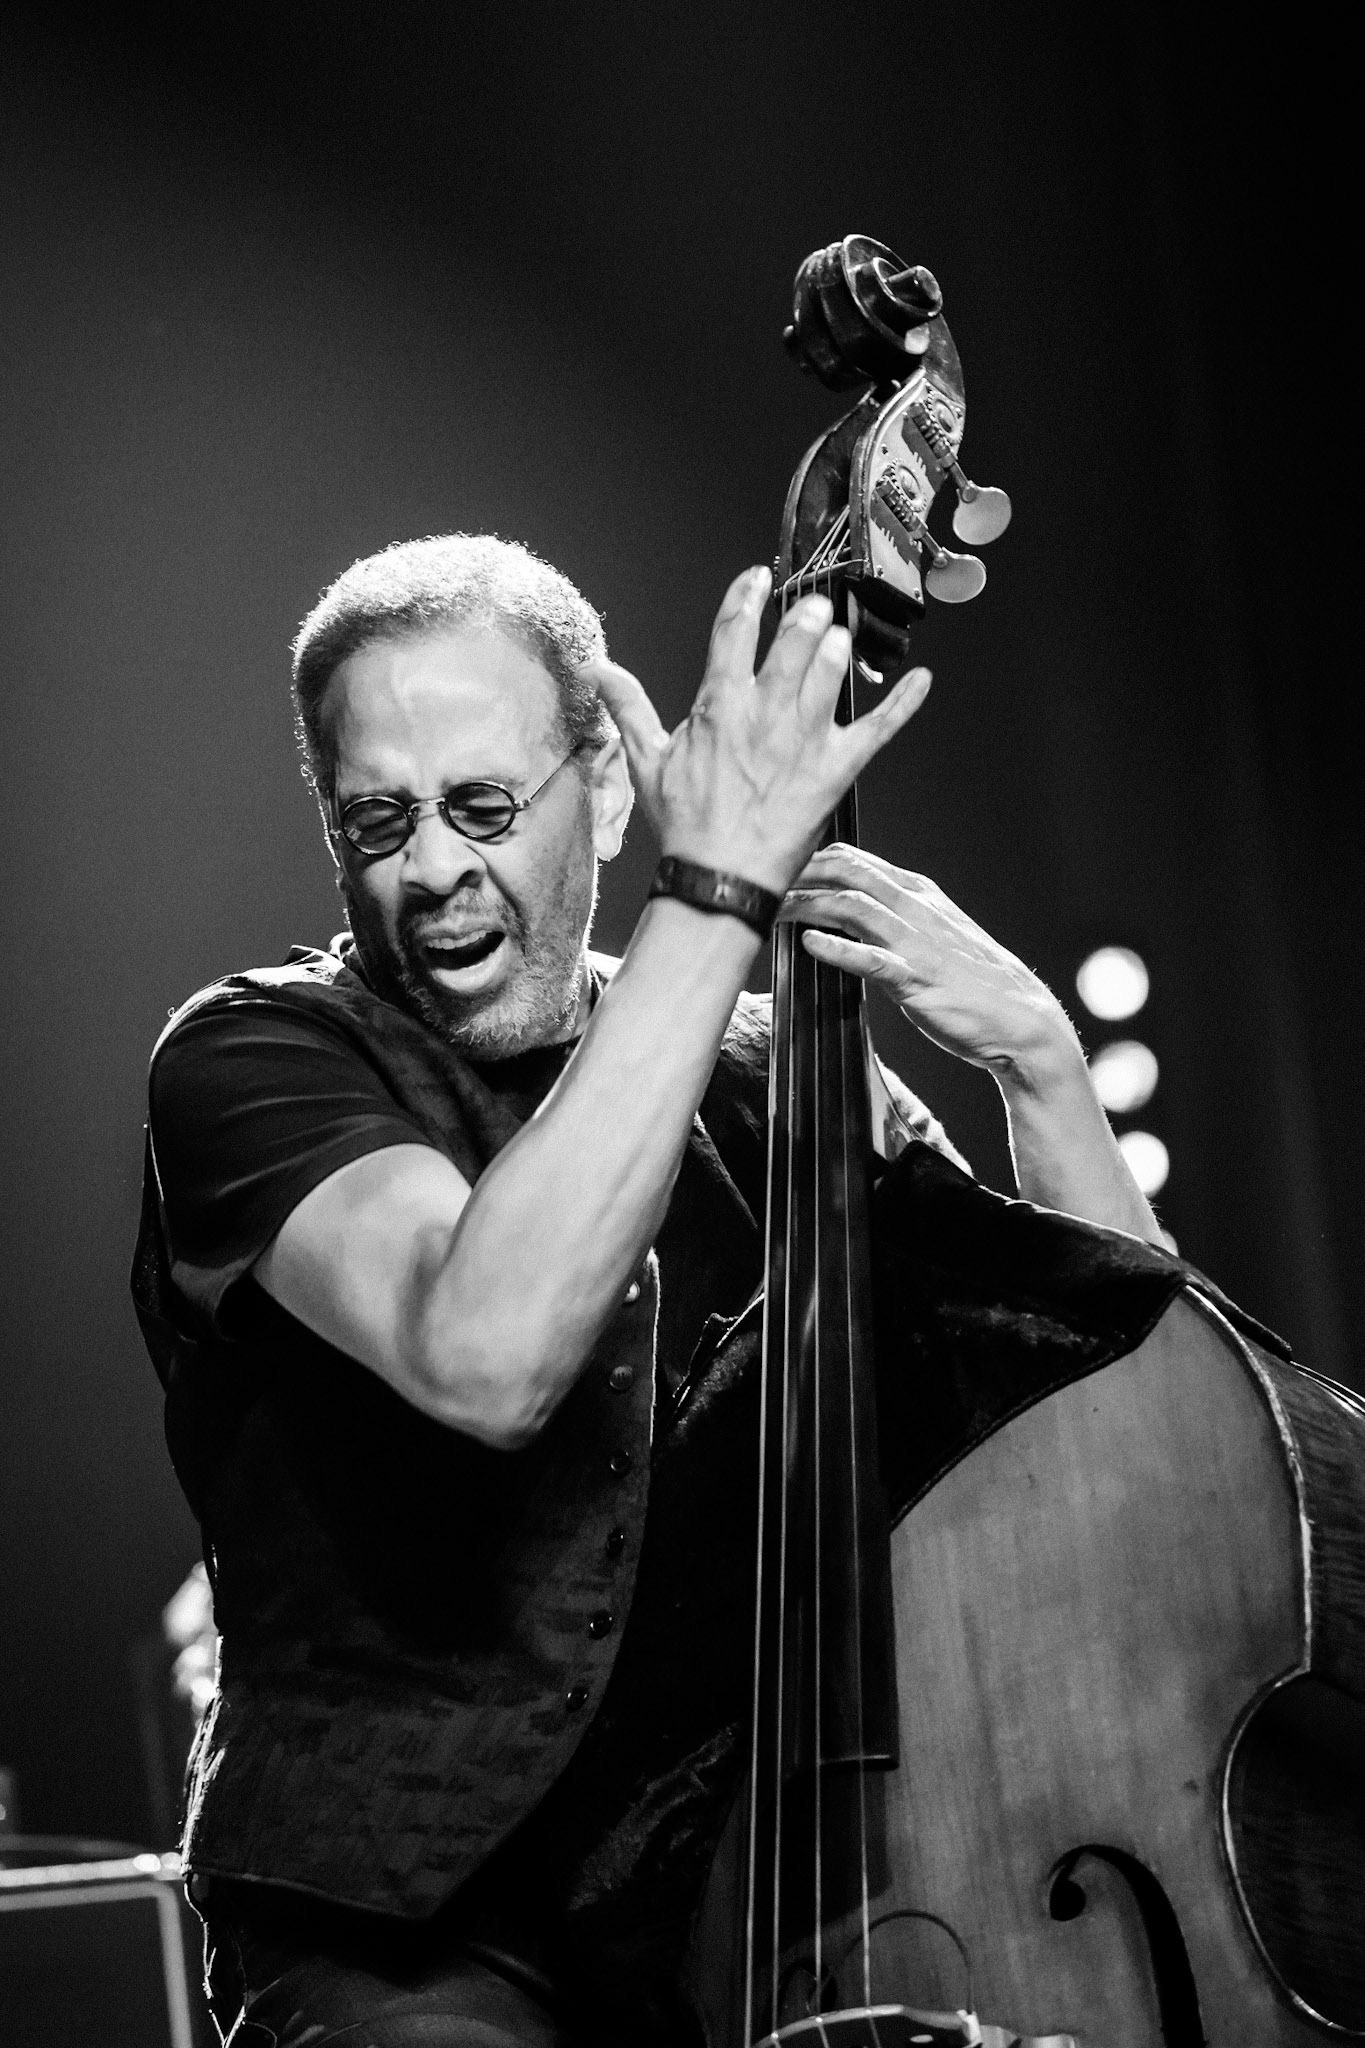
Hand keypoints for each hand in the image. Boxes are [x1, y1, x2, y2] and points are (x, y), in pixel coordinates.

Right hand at [582, 568, 931, 894]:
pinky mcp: (837, 768)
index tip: (757, 579)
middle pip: (794, 641)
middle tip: (812, 608)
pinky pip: (879, 727)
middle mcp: (766, 714)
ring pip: (832, 672)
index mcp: (720, 707)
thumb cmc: (687, 826)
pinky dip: (904, 703)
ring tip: (838, 639)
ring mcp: (806, 740)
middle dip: (806, 616)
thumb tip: (598, 669)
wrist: (720, 880)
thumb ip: (629, 707)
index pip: (734, 632)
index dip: (747, 597)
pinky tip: (923, 680)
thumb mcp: (648, 762)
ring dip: (838, 648)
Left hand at [781, 844, 1079, 1083]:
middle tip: (751, 882)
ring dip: (804, 905)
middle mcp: (915, 908)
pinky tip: (809, 946)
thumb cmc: (971, 982)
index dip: (807, 859)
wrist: (1020, 1020)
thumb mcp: (932, 935)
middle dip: (796, 872)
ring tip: (766, 911)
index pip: (853, 858)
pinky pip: (872, 959)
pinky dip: (838, 949)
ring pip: (852, 907)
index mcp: (918, 893)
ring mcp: (916, 942)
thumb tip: (844, 913)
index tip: (769, 871)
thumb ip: (892, 919)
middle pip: (845, 871)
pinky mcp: (917, 979)